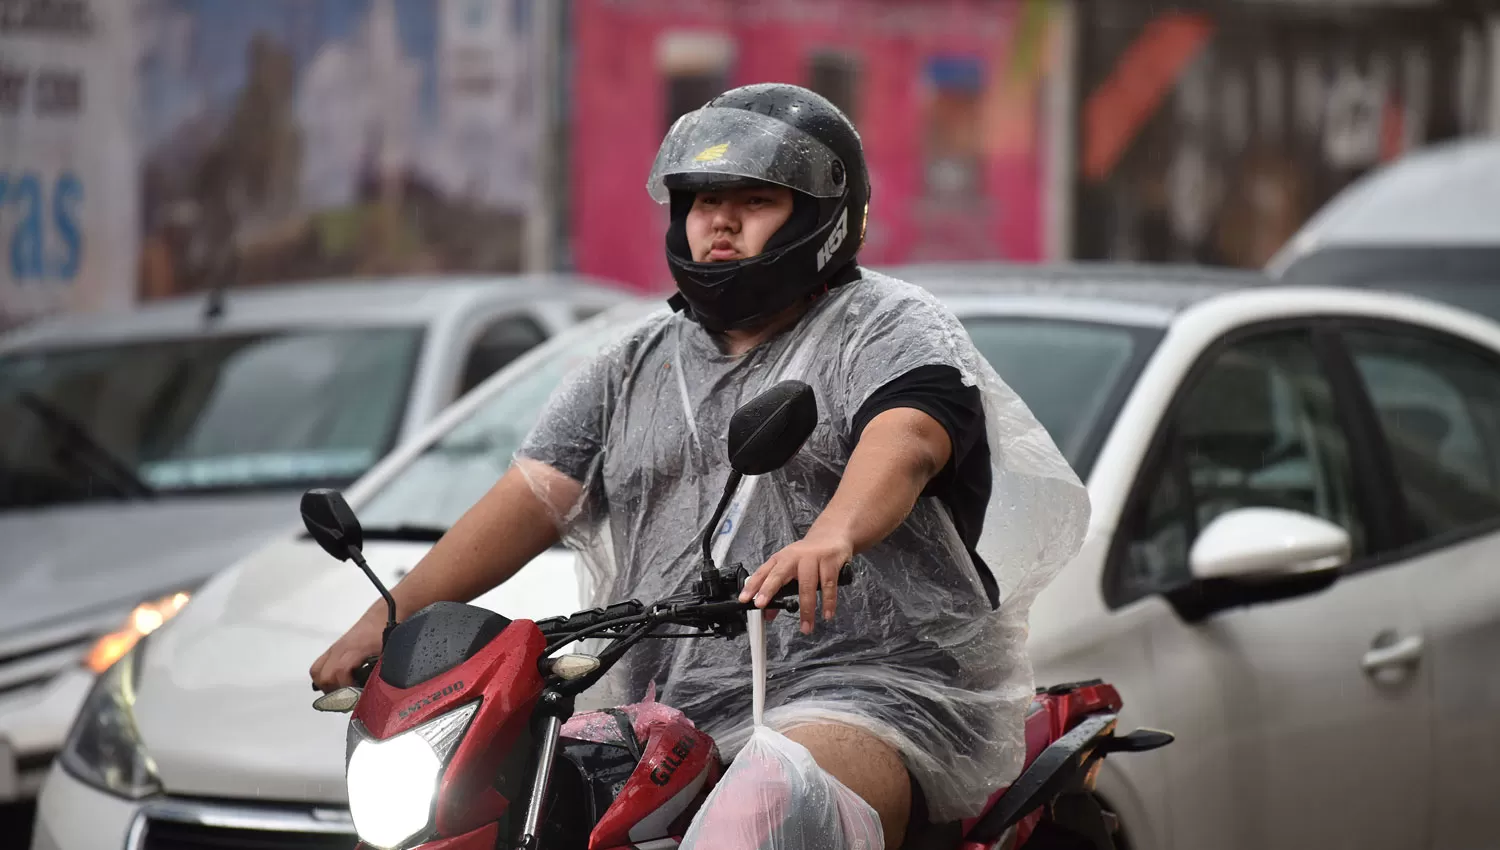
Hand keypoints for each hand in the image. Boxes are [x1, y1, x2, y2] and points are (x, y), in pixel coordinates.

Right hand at [310, 608, 383, 692]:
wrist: (385, 613)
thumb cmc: (387, 630)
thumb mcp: (388, 653)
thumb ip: (381, 672)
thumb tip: (378, 692)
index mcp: (354, 649)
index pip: (340, 671)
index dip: (346, 688)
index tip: (355, 697)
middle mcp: (340, 648)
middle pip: (322, 674)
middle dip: (332, 690)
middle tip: (345, 697)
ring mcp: (335, 648)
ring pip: (317, 669)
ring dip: (325, 684)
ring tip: (340, 691)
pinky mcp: (335, 648)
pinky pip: (321, 664)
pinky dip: (325, 676)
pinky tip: (339, 681)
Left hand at [738, 532, 852, 634]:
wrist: (831, 535)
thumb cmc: (807, 555)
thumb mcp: (790, 569)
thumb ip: (779, 591)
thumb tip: (768, 615)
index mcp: (781, 559)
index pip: (763, 572)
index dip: (752, 586)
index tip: (744, 599)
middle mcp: (794, 557)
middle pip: (779, 574)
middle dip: (769, 589)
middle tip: (761, 605)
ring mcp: (813, 558)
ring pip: (807, 585)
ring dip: (807, 608)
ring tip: (806, 627)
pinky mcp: (830, 562)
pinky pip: (828, 585)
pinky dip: (828, 601)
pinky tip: (827, 614)